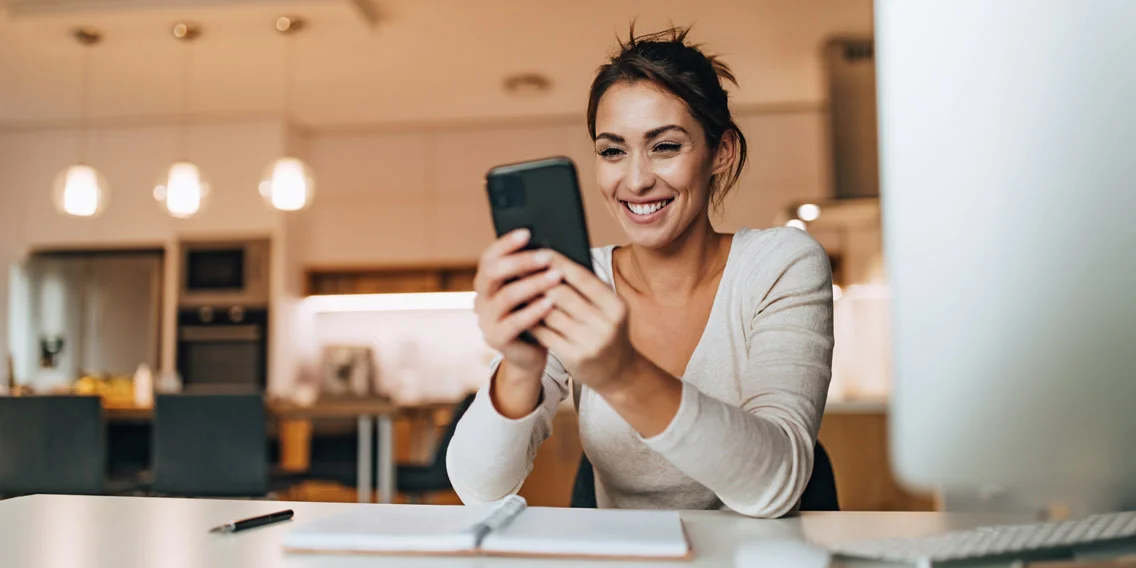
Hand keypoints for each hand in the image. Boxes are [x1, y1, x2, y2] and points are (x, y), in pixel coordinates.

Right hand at [473, 229, 562, 375]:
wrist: (531, 353)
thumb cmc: (536, 314)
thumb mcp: (533, 290)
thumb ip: (534, 272)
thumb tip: (552, 244)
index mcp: (487, 282)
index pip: (489, 257)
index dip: (506, 244)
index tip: (527, 232)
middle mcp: (481, 298)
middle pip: (493, 273)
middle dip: (520, 261)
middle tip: (547, 256)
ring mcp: (485, 320)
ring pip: (506, 297)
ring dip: (532, 284)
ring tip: (555, 276)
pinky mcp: (495, 339)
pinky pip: (513, 322)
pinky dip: (533, 311)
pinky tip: (550, 303)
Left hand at [529, 251, 640, 393]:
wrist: (618, 371)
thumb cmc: (606, 330)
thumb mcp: (608, 310)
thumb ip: (587, 289)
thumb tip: (553, 261)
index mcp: (616, 306)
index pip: (583, 278)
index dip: (560, 263)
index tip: (540, 251)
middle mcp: (606, 324)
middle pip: (562, 295)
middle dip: (539, 280)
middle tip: (519, 268)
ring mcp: (590, 343)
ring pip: (550, 314)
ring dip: (531, 300)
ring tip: (517, 287)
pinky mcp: (574, 358)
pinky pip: (545, 334)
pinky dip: (532, 321)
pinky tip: (521, 312)